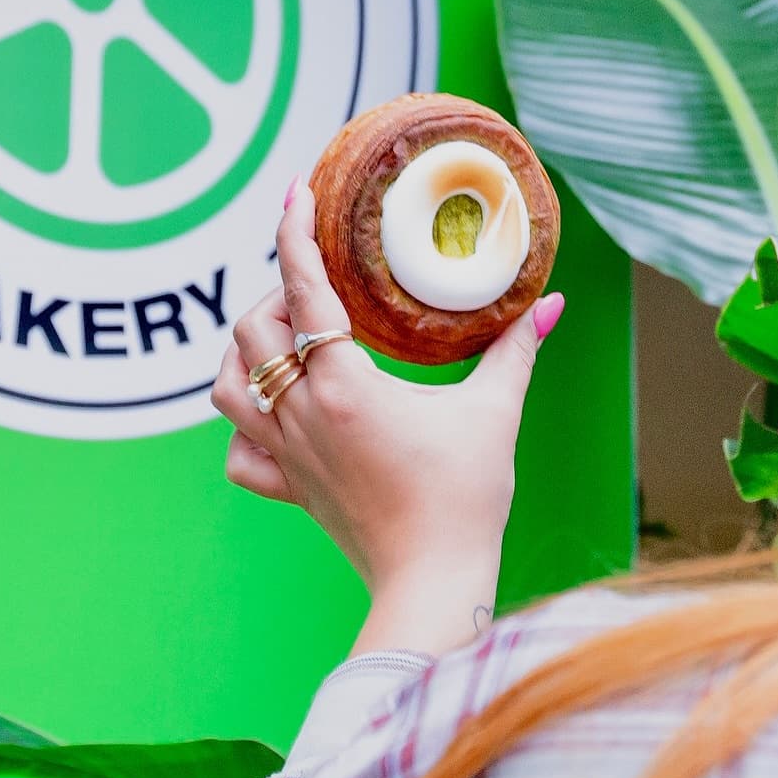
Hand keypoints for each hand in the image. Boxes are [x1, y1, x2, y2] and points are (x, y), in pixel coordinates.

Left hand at [212, 178, 564, 655]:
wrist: (435, 584)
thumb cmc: (466, 497)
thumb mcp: (496, 411)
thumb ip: (516, 348)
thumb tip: (549, 301)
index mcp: (344, 384)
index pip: (303, 289)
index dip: (294, 233)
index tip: (295, 193)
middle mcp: (302, 412)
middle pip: (254, 330)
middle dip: (278, 295)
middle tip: (320, 289)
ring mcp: (286, 453)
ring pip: (227, 386)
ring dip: (245, 352)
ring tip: (284, 340)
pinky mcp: (287, 488)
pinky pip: (238, 452)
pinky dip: (244, 425)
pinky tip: (273, 414)